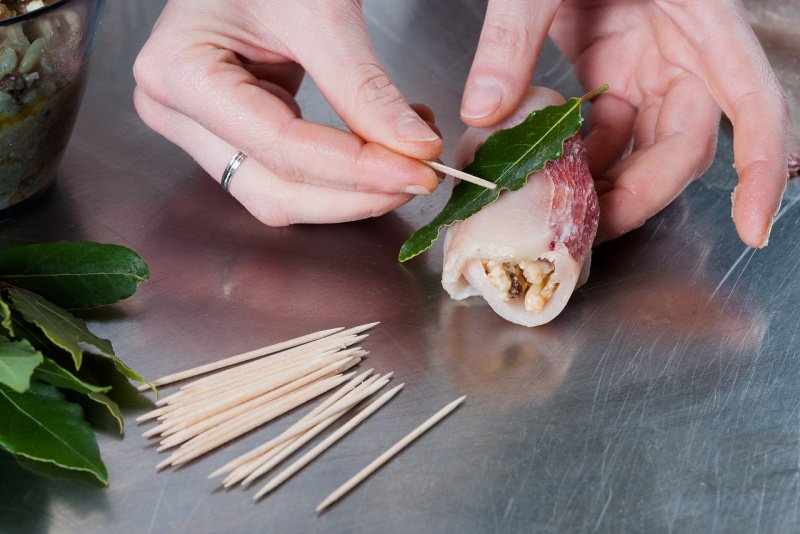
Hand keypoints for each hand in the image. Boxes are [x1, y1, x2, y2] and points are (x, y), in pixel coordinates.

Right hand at [133, 0, 441, 225]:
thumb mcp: (319, 13)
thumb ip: (365, 87)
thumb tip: (417, 148)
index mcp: (180, 71)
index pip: (280, 145)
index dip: (356, 168)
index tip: (417, 169)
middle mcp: (177, 111)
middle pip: (274, 189)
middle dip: (354, 193)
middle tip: (420, 177)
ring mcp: (201, 127)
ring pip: (279, 195)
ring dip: (350, 192)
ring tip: (406, 161)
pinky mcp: (232, 130)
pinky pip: (286, 175)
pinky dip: (340, 173)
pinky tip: (381, 150)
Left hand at [461, 0, 787, 247]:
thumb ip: (514, 36)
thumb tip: (484, 111)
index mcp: (700, 21)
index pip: (754, 104)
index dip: (760, 169)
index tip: (752, 226)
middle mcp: (683, 53)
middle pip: (685, 146)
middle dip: (641, 194)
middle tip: (591, 231)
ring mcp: (648, 65)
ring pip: (643, 148)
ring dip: (606, 185)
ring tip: (559, 213)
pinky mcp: (614, 73)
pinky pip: (608, 132)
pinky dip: (581, 159)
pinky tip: (548, 174)